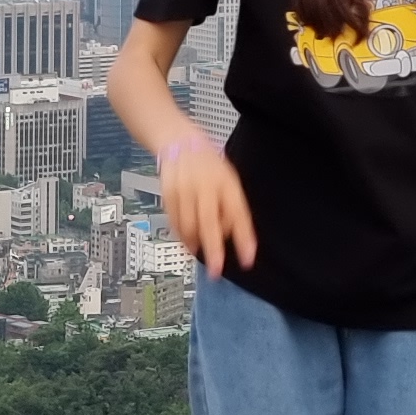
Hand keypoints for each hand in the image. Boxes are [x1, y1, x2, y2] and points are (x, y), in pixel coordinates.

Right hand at [162, 139, 256, 274]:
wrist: (179, 143)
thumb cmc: (209, 166)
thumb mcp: (228, 181)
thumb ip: (231, 208)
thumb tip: (231, 236)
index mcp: (226, 183)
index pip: (238, 214)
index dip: (244, 238)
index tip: (248, 259)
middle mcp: (205, 187)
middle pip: (209, 224)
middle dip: (213, 250)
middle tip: (216, 271)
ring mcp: (185, 190)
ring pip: (189, 227)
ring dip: (195, 245)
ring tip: (200, 252)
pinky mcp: (168, 195)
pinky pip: (175, 223)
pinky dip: (182, 237)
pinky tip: (187, 242)